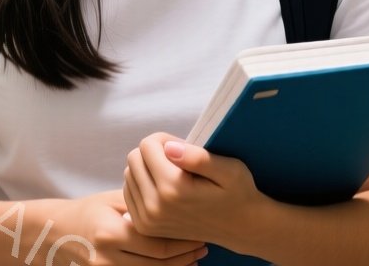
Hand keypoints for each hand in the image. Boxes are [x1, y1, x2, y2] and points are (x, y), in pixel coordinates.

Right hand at [40, 190, 207, 265]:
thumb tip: (177, 202)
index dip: (183, 242)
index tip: (200, 233)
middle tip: (203, 246)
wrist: (55, 231)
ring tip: (194, 258)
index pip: (157, 244)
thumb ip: (141, 204)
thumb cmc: (88, 210)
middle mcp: (107, 257)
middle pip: (158, 265)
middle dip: (185, 257)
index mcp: (111, 232)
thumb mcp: (113, 200)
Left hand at [123, 133, 262, 250]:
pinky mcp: (144, 227)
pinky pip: (129, 192)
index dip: (165, 140)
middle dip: (154, 152)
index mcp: (173, 189)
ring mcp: (147, 220)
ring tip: (173, 174)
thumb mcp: (229, 170)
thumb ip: (198, 157)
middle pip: (134, 158)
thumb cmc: (237, 194)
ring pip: (129, 174)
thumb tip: (168, 147)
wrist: (239, 228)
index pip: (146, 145)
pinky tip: (164, 187)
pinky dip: (143, 184)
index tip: (183, 148)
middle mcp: (155, 207)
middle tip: (178, 160)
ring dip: (147, 168)